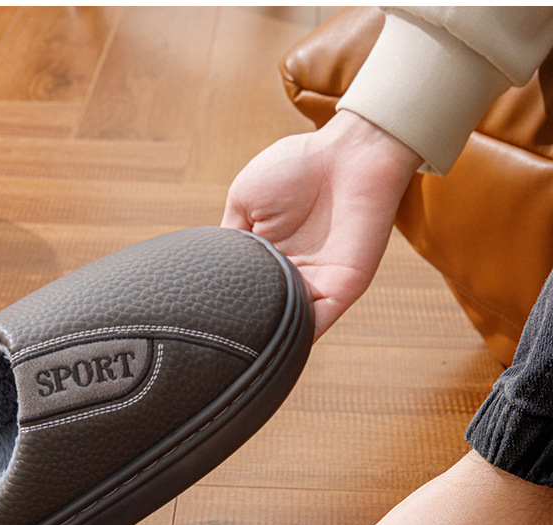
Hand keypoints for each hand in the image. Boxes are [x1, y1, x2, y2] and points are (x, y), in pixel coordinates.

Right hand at [222, 110, 421, 337]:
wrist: (349, 153)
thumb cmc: (298, 166)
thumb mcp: (243, 200)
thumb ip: (227, 242)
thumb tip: (206, 276)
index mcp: (268, 257)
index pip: (244, 292)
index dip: (226, 306)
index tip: (203, 318)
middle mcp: (292, 275)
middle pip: (265, 314)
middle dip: (245, 329)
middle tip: (218, 335)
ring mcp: (317, 285)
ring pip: (288, 326)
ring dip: (266, 335)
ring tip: (239, 342)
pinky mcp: (342, 289)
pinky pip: (317, 324)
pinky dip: (296, 337)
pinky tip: (271, 342)